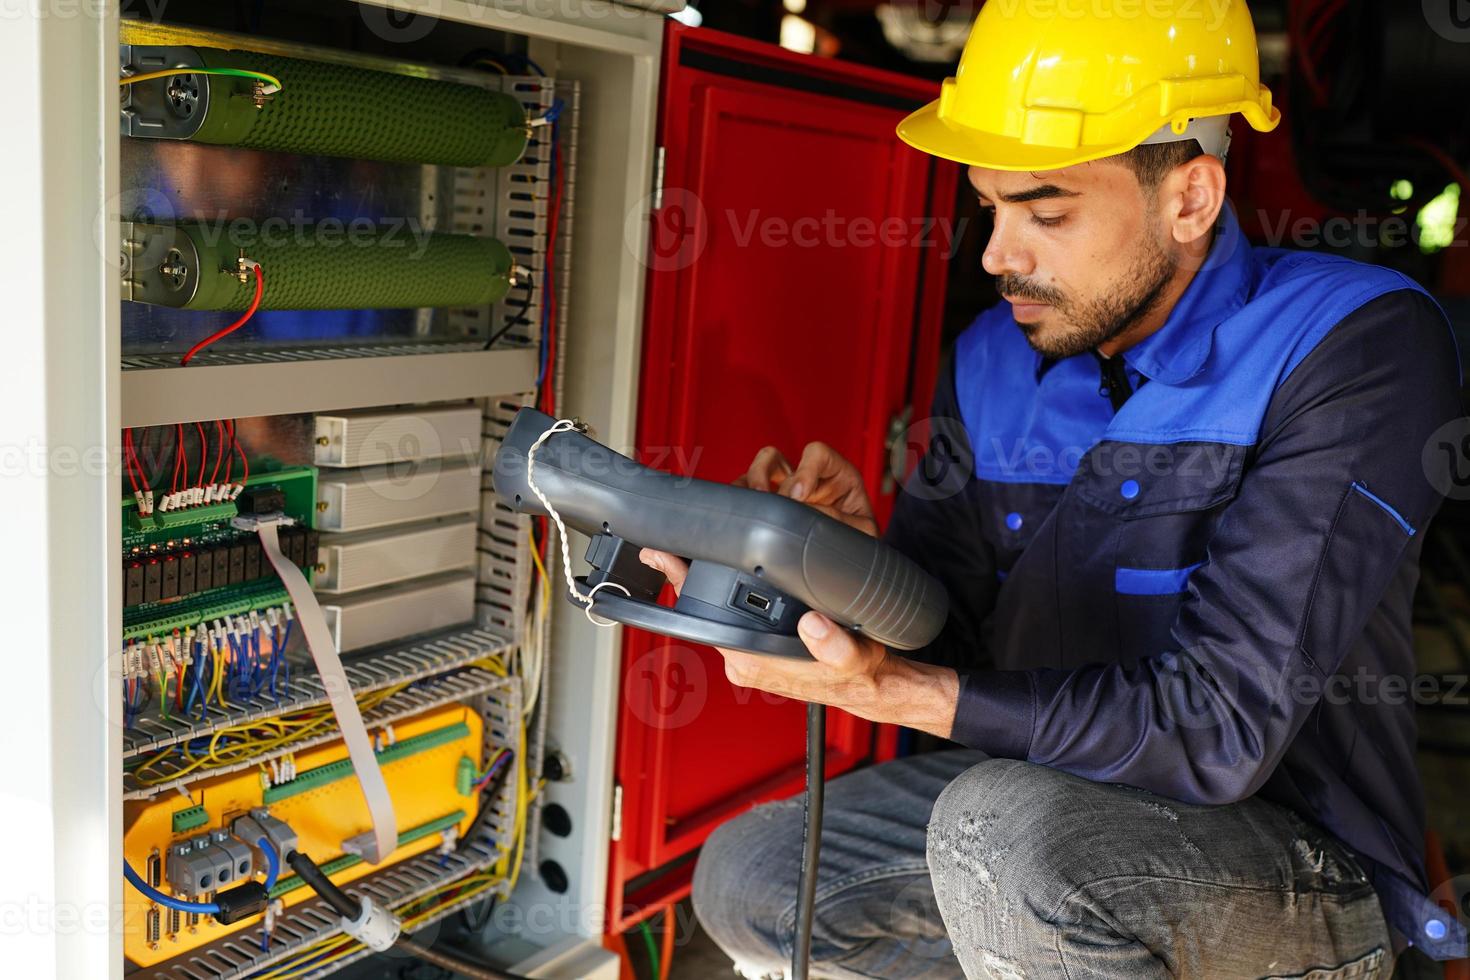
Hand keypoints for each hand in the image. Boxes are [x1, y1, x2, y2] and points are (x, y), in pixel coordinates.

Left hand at [638, 549, 957, 737]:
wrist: (866, 684)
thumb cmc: (858, 672)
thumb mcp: (856, 656)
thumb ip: (836, 646)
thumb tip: (812, 623)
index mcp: (755, 660)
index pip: (707, 617)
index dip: (683, 583)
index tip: (663, 557)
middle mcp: (743, 660)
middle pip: (703, 611)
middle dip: (686, 577)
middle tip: (666, 542)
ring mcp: (745, 655)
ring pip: (713, 613)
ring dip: (703, 584)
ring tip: (686, 549)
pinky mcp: (752, 650)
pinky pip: (728, 618)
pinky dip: (722, 596)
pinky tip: (719, 571)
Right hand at [735, 442, 876, 535]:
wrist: (850, 564)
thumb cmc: (861, 542)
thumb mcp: (863, 531)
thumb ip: (842, 520)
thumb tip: (811, 514)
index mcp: (837, 475)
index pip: (817, 453)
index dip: (805, 469)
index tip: (799, 495)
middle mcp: (808, 478)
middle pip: (776, 457)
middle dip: (767, 477)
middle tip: (772, 501)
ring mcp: (786, 490)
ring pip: (757, 470)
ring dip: (751, 482)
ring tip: (754, 505)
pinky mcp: (770, 507)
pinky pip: (745, 492)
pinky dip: (739, 497)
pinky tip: (744, 512)